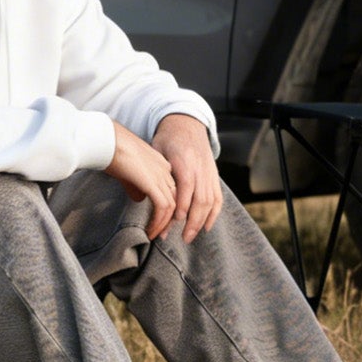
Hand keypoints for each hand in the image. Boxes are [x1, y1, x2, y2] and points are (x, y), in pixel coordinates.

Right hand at [103, 121, 177, 240]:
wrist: (107, 141)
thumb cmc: (111, 152)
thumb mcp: (127, 170)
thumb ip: (136, 185)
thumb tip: (140, 199)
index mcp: (160, 163)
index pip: (171, 189)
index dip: (167, 207)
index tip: (159, 221)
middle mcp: (164, 169)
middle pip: (175, 199)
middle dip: (168, 219)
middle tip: (160, 234)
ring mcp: (160, 176)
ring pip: (172, 206)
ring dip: (163, 225)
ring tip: (153, 236)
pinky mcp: (153, 184)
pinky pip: (162, 208)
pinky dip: (158, 222)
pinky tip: (150, 231)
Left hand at [152, 113, 221, 243]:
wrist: (186, 123)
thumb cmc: (167, 138)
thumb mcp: (156, 150)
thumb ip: (155, 172)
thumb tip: (144, 195)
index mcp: (185, 161)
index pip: (186, 187)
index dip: (182, 207)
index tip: (173, 223)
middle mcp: (200, 168)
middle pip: (201, 199)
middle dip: (193, 221)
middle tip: (182, 238)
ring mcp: (209, 172)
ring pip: (210, 201)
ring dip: (202, 221)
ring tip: (190, 237)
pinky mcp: (214, 175)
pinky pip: (217, 197)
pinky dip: (214, 214)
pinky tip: (206, 227)